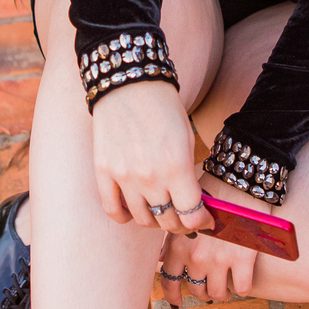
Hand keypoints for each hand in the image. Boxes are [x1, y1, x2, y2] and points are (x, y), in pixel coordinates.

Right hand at [90, 81, 212, 233]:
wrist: (130, 85)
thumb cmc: (164, 110)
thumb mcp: (188, 140)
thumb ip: (189, 176)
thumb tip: (195, 205)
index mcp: (177, 167)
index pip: (191, 216)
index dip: (201, 223)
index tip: (203, 221)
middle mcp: (150, 177)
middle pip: (168, 222)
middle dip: (181, 224)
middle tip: (184, 217)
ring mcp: (124, 177)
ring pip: (143, 220)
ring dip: (156, 221)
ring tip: (160, 211)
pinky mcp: (104, 172)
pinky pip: (113, 210)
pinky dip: (125, 217)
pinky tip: (133, 211)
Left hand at [159, 171, 268, 306]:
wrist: (241, 180)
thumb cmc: (212, 191)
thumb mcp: (184, 214)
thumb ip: (172, 238)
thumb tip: (163, 259)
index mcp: (179, 244)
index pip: (169, 280)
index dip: (172, 295)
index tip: (177, 302)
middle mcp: (196, 256)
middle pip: (195, 290)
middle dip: (202, 293)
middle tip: (209, 289)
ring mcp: (220, 260)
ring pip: (218, 293)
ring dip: (222, 294)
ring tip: (226, 288)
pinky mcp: (244, 260)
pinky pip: (243, 287)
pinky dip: (243, 288)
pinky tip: (243, 281)